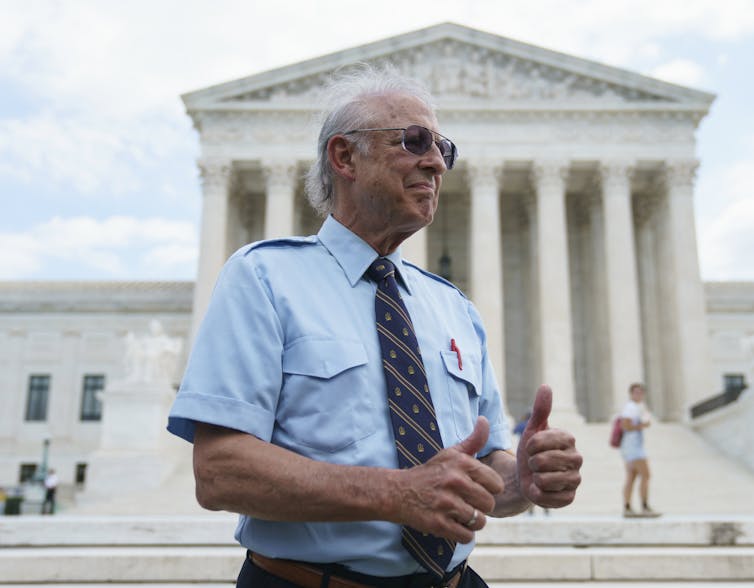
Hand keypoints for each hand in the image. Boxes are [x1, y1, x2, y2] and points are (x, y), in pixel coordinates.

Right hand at [392, 417, 503, 543]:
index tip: (475, 488)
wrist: (398, 492)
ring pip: (480, 521)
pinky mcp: (438, 523)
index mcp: (461, 463)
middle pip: (489, 504)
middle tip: (466, 502)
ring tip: (458, 513)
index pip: (497, 484)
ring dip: (471, 521)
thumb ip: (473, 440)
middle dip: (480, 506)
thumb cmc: (429, 473)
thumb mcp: (450, 453)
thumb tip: (485, 420)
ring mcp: (446, 503)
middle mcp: (454, 481)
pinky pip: (466, 535)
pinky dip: (462, 533)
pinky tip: (452, 524)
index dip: (488, 489)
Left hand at [516, 385, 581, 507]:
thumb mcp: (532, 429)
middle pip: (541, 461)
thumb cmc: (531, 451)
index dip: (528, 446)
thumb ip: (540, 409)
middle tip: (534, 463)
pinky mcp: (570, 498)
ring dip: (534, 478)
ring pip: (544, 479)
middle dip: (531, 463)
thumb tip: (546, 386)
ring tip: (538, 475)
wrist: (527, 476)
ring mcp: (576, 479)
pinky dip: (538, 494)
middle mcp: (577, 458)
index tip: (530, 448)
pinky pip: (547, 497)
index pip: (539, 442)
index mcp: (568, 438)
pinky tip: (541, 489)